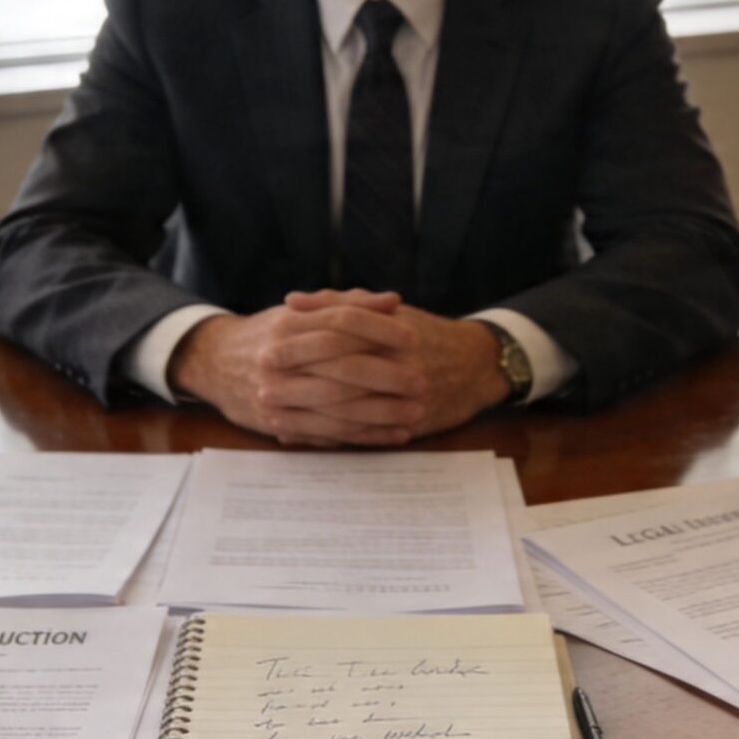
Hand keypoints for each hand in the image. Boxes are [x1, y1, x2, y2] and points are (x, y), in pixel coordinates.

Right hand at [166, 294, 419, 445]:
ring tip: (416, 412)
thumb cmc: (269, 334)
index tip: (413, 339)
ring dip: (381, 413)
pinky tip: (392, 434)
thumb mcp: (302, 311)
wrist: (215, 363)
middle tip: (421, 381)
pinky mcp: (279, 423)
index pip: (341, 323)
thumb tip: (393, 301)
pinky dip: (364, 436)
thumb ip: (347, 304)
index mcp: (289, 324)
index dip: (379, 330)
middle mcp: (281, 358)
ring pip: (337, 406)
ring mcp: (277, 394)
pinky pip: (328, 433)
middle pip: (342, 367)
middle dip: (386, 377)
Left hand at [278, 292, 510, 440]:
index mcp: (389, 330)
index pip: (337, 333)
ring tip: (271, 416)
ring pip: (350, 410)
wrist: (477, 364)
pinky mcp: (411, 424)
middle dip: (297, 382)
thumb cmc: (423, 333)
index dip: (299, 343)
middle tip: (261, 387)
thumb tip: (293, 301)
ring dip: (307, 416)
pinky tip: (301, 437)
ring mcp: (408, 396)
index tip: (266, 348)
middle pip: (340, 373)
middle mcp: (400, 362)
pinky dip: (330, 438)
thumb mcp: (385, 312)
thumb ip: (339, 303)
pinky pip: (365, 435)